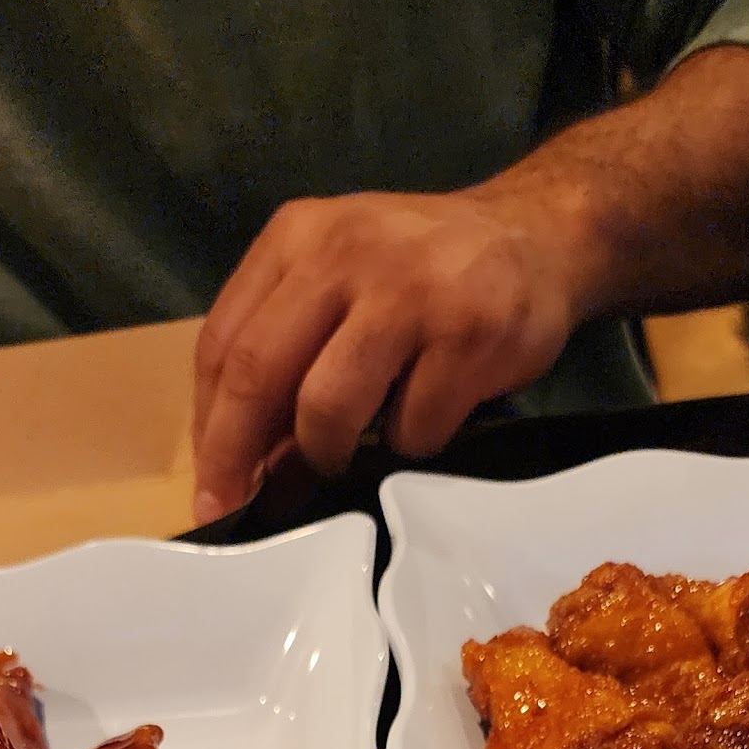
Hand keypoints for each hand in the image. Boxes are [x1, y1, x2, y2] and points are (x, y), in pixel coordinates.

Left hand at [189, 47, 748, 524]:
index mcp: (298, 238)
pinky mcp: (468, 336)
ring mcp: (409, 293)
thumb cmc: (424, 275)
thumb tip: (246, 466)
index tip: (211, 492)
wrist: (538, 236)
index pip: (224, 343)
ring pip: (327, 409)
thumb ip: (288, 354)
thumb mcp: (341, 283)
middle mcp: (344, 253)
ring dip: (330, 455)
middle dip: (242, 459)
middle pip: (258, 375)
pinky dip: (411, 444)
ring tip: (352, 457)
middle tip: (244, 513)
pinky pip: (411, 429)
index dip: (210, 429)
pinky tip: (428, 418)